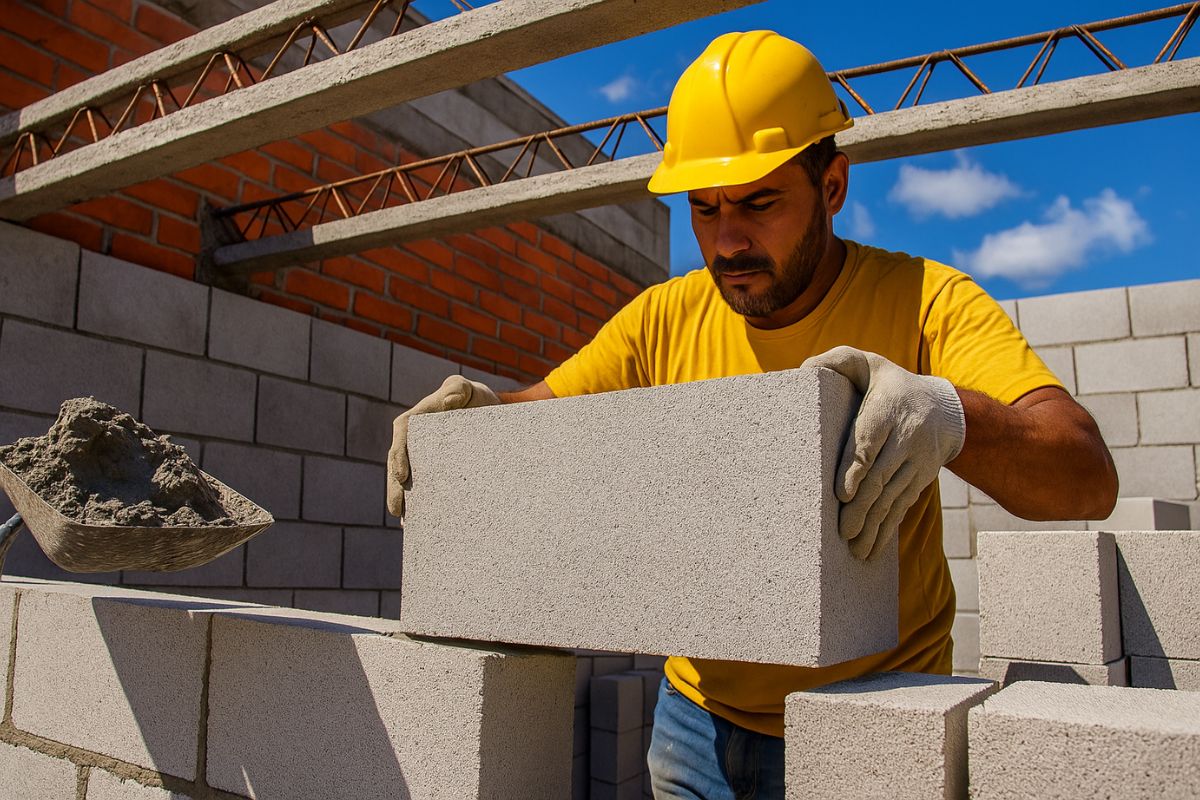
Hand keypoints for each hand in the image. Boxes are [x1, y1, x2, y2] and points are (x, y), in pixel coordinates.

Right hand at [386, 375, 499, 517]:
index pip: (403, 434)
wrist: (487, 412)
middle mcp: (415, 439)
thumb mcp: (470, 390)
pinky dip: (418, 503)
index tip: (402, 476)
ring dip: (403, 499)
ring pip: (406, 479)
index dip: (399, 455)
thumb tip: (449, 402)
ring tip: (405, 522)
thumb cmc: (475, 399)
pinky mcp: (432, 469)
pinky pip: (421, 486)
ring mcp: (421, 455)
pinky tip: (417, 523)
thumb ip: (459, 389)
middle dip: (395, 487)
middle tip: (397, 509)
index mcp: (418, 418)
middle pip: (398, 462)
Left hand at [801, 346, 965, 559]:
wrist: (946, 409)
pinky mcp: (921, 480)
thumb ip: (837, 361)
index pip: (871, 440)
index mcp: (889, 407)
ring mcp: (917, 462)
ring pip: (893, 497)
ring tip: (854, 548)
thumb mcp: (868, 363)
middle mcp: (906, 437)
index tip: (843, 492)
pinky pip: (902, 507)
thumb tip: (805, 369)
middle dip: (861, 507)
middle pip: (881, 476)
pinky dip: (887, 530)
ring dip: (874, 525)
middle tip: (842, 531)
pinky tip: (871, 550)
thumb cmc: (890, 384)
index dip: (857, 468)